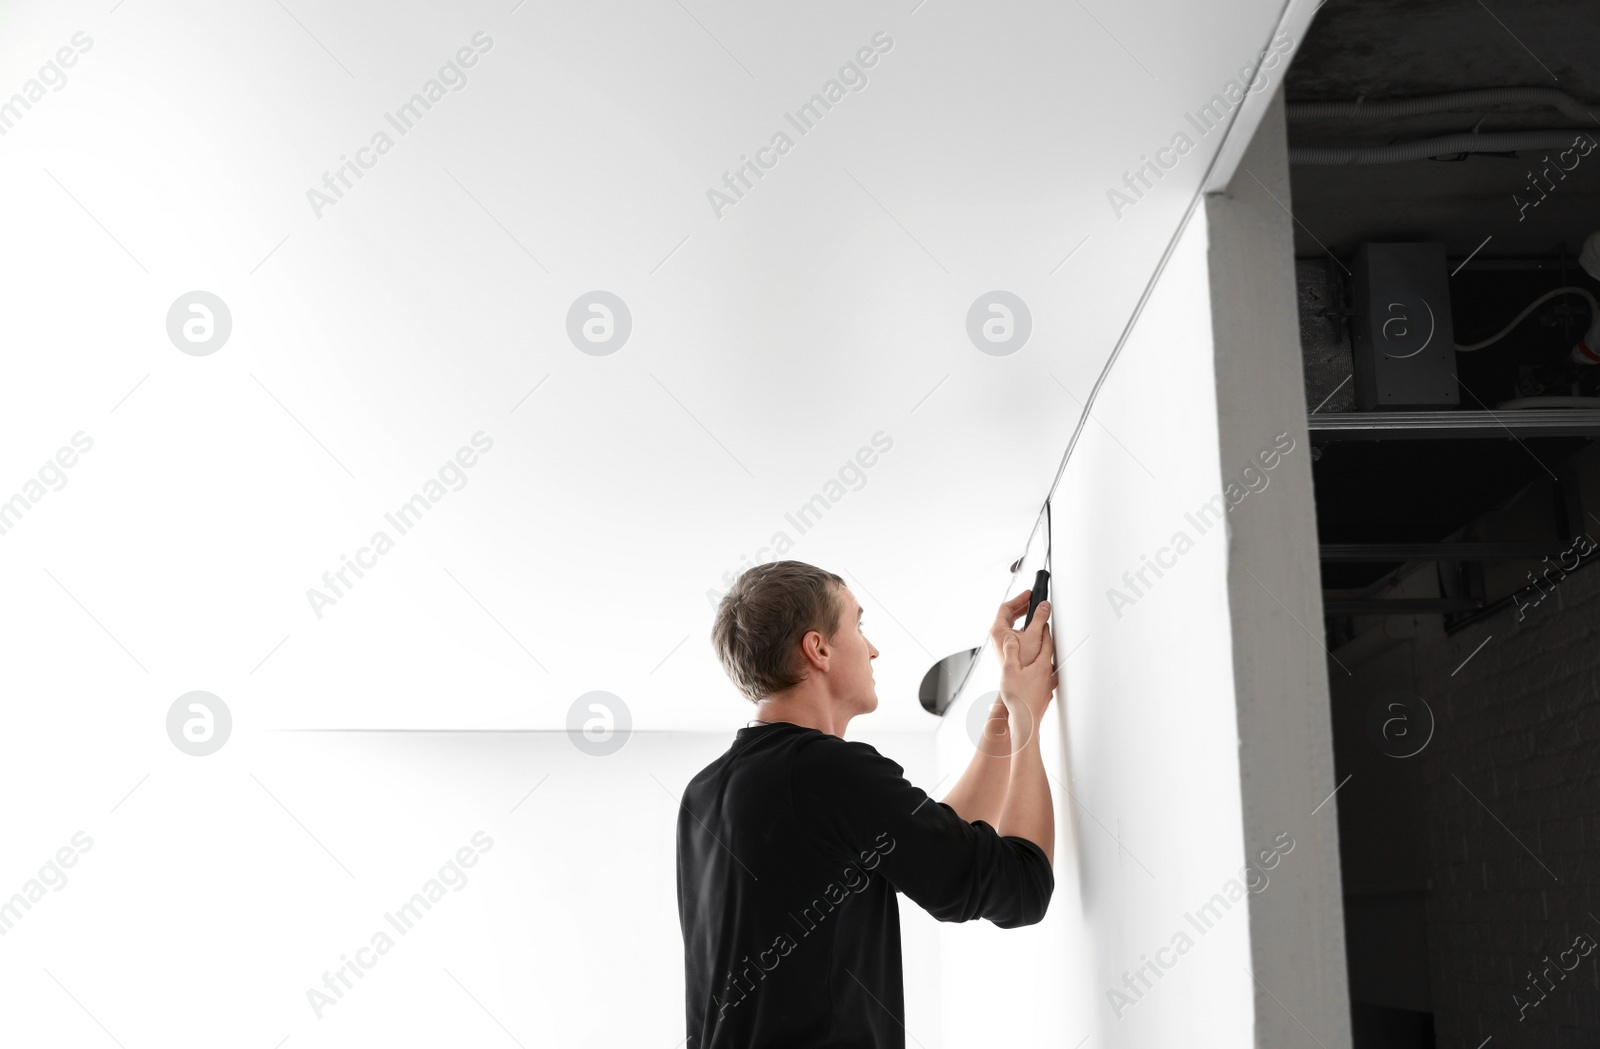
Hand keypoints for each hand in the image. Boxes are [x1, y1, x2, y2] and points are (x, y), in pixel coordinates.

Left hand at [990, 589, 1048, 668]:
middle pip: (1008, 614)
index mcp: (997, 630)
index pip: (1006, 607)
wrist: (1021, 683)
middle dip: (1021, 606)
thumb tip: (1044, 606)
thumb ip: (1039, 618)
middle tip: (1032, 600)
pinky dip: (1024, 626)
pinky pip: (1015, 631)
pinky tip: (1033, 626)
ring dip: (1023, 616)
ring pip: (1012, 623)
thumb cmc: (1022, 663)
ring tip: (1034, 611)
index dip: (1018, 599)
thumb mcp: (1033, 636)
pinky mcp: (1009, 648)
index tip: (1028, 594)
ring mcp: (1002, 642)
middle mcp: (997, 636)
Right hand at [998, 603, 1056, 738]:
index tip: (1042, 622)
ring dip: (1040, 659)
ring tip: (1033, 656)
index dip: (1043, 630)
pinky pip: (1043, 680)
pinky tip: (1031, 678)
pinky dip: (1038, 675)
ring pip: (1046, 668)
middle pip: (1048, 653)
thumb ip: (1011, 651)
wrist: (1025, 722)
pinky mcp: (1045, 696)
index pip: (1046, 641)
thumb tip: (1012, 639)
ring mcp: (1048, 686)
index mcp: (1042, 664)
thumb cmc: (1018, 698)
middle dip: (1043, 642)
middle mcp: (1049, 674)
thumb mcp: (1009, 669)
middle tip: (1039, 633)